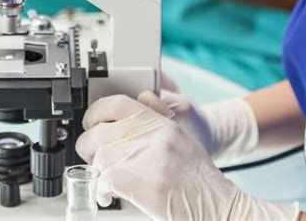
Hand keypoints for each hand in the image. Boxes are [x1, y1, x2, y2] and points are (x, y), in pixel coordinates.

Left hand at [77, 95, 298, 220]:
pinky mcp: (135, 183)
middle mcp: (150, 136)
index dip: (97, 111)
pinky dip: (101, 190)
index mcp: (159, 122)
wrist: (215, 203)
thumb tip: (139, 101)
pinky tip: (107, 194)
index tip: (91, 120)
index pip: (118, 103)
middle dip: (89, 145)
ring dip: (96, 170)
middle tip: (91, 154)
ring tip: (103, 178)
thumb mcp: (179, 135)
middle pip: (101, 132)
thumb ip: (156, 118)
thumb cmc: (197, 175)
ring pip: (99, 157)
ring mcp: (143, 158)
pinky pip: (103, 180)